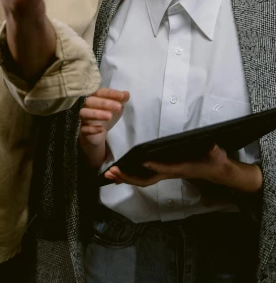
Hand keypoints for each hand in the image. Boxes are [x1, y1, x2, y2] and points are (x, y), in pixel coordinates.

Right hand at [79, 88, 129, 168]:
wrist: (97, 133)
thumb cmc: (106, 115)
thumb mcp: (116, 107)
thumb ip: (121, 99)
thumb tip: (126, 93)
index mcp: (94, 97)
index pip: (100, 92)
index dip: (110, 93)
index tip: (122, 96)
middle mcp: (86, 105)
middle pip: (90, 101)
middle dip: (104, 103)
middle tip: (118, 107)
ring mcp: (83, 118)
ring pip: (84, 113)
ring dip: (96, 114)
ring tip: (109, 116)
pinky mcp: (82, 130)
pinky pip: (84, 128)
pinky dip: (92, 128)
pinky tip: (102, 129)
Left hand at [103, 144, 261, 192]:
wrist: (216, 170)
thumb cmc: (214, 160)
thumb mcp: (215, 153)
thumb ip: (212, 149)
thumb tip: (212, 145)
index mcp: (181, 167)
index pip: (166, 168)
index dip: (155, 166)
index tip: (142, 162)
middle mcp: (169, 173)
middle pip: (147, 179)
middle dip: (129, 176)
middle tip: (112, 171)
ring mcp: (164, 174)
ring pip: (142, 179)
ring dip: (125, 177)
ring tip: (109, 173)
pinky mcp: (163, 171)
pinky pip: (143, 176)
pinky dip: (130, 175)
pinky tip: (119, 173)